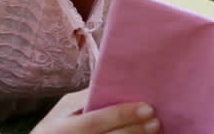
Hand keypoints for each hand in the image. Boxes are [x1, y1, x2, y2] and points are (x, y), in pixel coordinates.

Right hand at [33, 89, 159, 133]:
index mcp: (61, 128)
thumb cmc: (57, 126)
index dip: (121, 115)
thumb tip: (115, 84)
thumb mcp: (65, 109)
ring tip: (155, 130)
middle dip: (135, 129)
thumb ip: (85, 99)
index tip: (146, 108)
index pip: (94, 121)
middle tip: (155, 120)